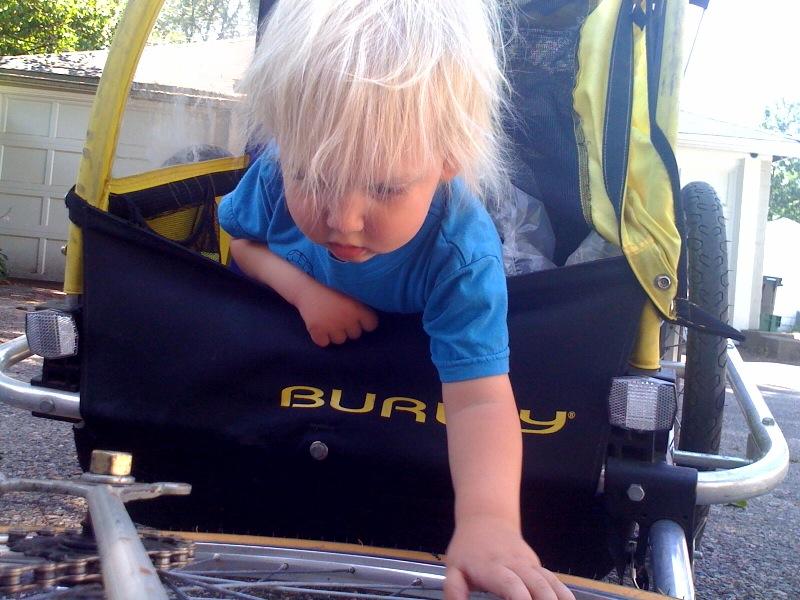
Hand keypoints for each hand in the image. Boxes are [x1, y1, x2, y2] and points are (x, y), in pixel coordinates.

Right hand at [294, 280, 377, 346]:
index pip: (371, 325)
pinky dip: (321, 338)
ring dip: (335, 333)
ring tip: (329, 319)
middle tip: (340, 315)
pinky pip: (324, 343)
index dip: (364, 322)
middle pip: (355, 335)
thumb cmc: (331, 288)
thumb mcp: (351, 290)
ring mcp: (331, 326)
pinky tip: (320, 326)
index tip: (358, 317)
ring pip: (340, 341)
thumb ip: (363, 303)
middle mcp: (347, 319)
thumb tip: (378, 313)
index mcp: (358, 308)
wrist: (306, 286)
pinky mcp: (317, 330)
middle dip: (349, 328)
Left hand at [444, 516, 573, 599]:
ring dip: (558, 598)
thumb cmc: (467, 549)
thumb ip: (454, 590)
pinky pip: (554, 579)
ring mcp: (529, 564)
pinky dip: (564, 592)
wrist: (486, 520)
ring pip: (549, 581)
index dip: (520, 599)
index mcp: (492, 568)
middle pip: (537, 585)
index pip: (511, 585)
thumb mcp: (453, 568)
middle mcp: (515, 565)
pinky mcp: (537, 565)